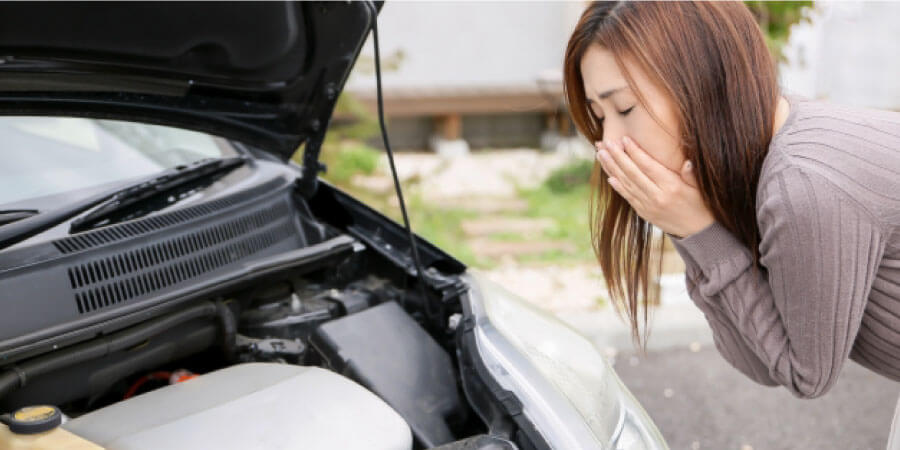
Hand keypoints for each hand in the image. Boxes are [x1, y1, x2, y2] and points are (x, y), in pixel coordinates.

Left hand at [594, 136, 715, 238]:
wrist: (698, 232)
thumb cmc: (702, 204)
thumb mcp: (701, 188)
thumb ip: (692, 175)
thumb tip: (688, 162)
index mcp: (671, 187)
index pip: (648, 166)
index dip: (635, 152)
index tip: (624, 139)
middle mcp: (657, 197)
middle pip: (632, 173)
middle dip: (617, 156)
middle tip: (605, 143)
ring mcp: (648, 206)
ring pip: (626, 183)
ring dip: (611, 168)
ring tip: (600, 154)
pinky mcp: (644, 213)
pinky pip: (628, 197)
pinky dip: (618, 186)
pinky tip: (609, 176)